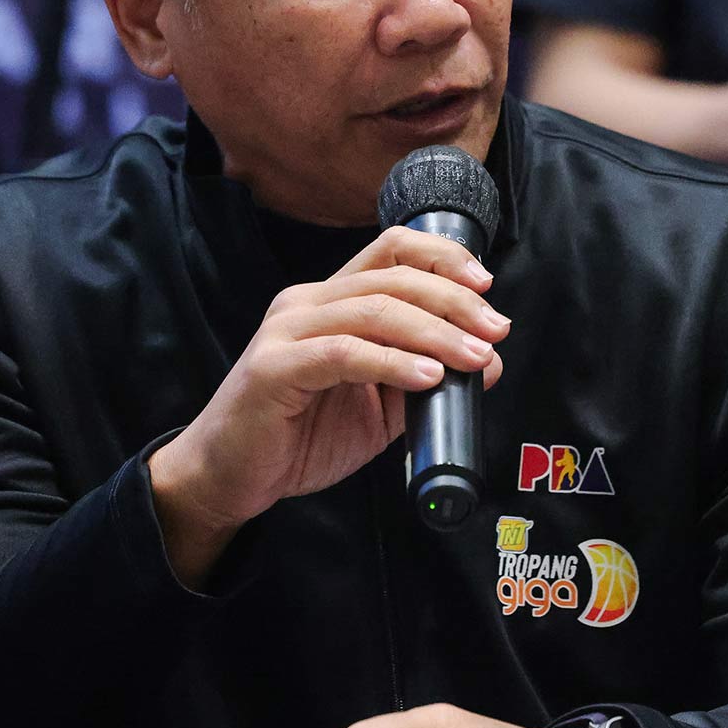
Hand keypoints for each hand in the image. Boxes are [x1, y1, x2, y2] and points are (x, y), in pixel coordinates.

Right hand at [148, 227, 507, 586]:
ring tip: (473, 358)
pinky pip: (343, 353)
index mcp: (329, 301)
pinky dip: (392, 362)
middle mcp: (306, 304)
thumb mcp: (378, 406)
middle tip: (495, 330)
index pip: (390, 251)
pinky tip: (427, 377)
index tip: (486, 285)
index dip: (442, 257)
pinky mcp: (275, 368)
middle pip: (391, 277)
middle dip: (454, 300)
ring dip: (434, 332)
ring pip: (373, 310)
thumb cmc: (298, 438)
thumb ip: (424, 379)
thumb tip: (489, 361)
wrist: (231, 477)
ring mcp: (286, 332)